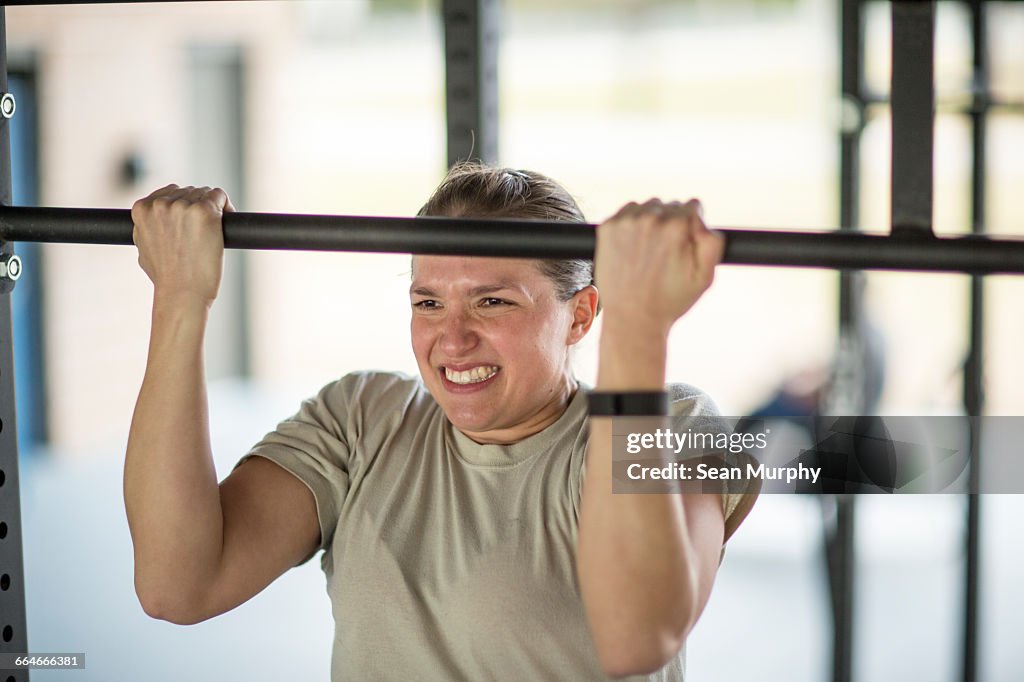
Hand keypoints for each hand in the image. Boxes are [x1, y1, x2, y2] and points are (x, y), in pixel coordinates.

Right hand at [131, 184, 234, 307]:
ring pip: (205, 193)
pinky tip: (227, 220)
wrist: (182, 292)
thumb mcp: (144, 248)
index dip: (183, 206)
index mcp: (142, 209)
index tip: (191, 221)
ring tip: (214, 230)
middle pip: (189, 192)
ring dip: (213, 207)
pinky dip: (227, 206)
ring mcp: (183, 206)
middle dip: (198, 208)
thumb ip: (147, 229)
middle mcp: (160, 204)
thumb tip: (155, 221)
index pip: (169, 193)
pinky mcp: (205, 211)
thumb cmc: (166, 277)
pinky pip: (220, 196)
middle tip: (204, 230)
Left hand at [595, 198, 723, 335]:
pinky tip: (633, 248)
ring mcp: (626, 222)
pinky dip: (630, 225)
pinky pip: (626, 213)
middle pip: (669, 206)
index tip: (684, 244)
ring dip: (650, 222)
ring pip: (647, 207)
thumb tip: (702, 219)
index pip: (692, 206)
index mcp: (677, 227)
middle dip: (671, 224)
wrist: (633, 318)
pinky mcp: (607, 228)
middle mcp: (651, 219)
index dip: (691, 227)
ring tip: (648, 252)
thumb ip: (712, 242)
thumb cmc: (670, 300)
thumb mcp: (705, 276)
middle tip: (665, 253)